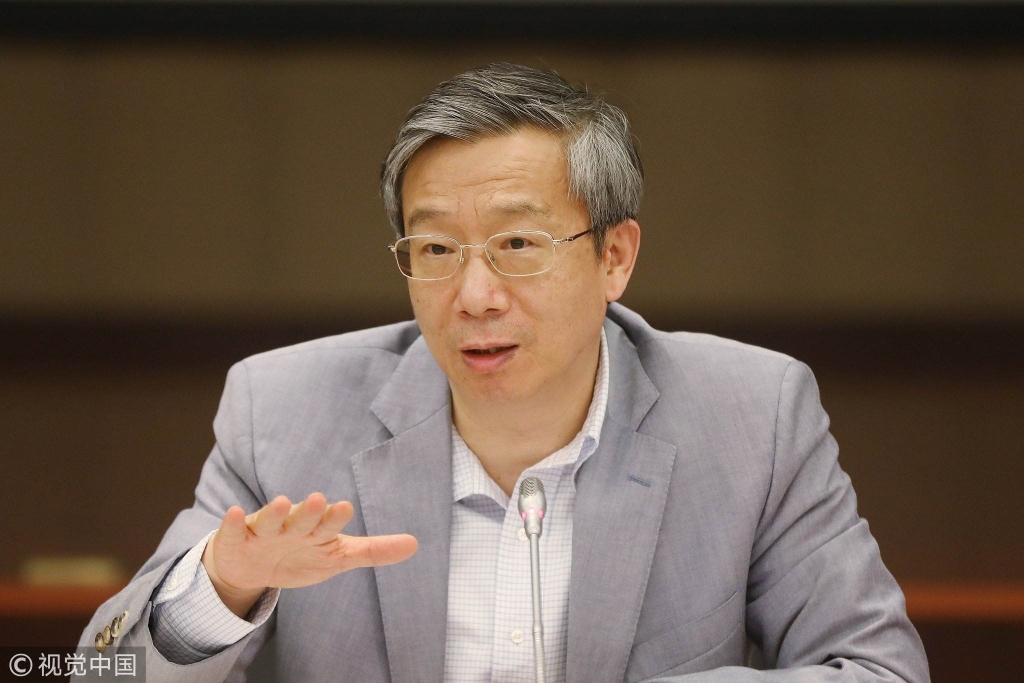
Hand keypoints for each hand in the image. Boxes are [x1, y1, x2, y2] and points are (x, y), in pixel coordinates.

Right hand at [201, 493, 417, 616]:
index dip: (336, 517)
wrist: (253, 566)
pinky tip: (234, 513)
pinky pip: (233, 530)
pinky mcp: (237, 539)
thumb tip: (415, 544)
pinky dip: (232, 523)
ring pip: (269, 520)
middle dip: (309, 511)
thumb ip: (373, 551)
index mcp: (316, 530)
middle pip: (301, 518)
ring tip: (280, 502)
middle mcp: (291, 525)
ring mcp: (263, 531)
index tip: (345, 507)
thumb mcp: (337, 556)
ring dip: (273, 512)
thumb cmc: (301, 555)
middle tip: (319, 499)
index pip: (329, 523)